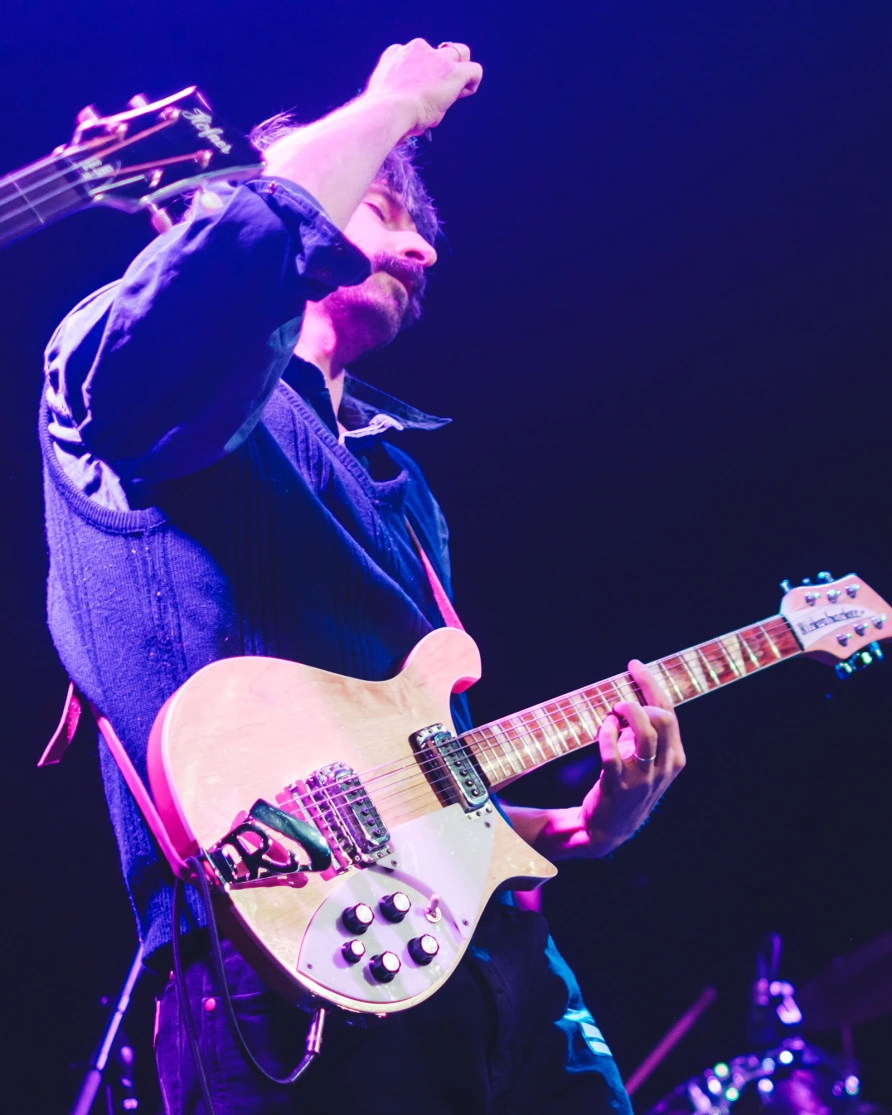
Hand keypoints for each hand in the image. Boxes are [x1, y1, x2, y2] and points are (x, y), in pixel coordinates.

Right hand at [363, 39, 482, 137]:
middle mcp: (417, 49)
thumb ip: (397, 98)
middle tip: (435, 95)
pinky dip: (472, 82)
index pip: (415, 57)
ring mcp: (437, 59)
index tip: (418, 94)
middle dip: (440, 72)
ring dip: (458, 74)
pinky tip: (462, 96)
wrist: (387, 112)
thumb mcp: (383, 101)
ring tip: (450, 96)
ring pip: (459, 54)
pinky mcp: (453, 72)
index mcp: (396, 54)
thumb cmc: (381, 116)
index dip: (421, 76)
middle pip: (438, 54)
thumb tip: (410, 120)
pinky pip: (474, 70)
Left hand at [579, 659, 685, 855]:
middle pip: (663, 718)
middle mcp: (664, 766)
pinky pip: (612, 753)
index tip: (634, 666)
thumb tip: (632, 695)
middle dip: (640, 697)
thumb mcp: (645, 759)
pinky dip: (606, 733)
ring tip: (612, 710)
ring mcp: (643, 778)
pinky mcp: (618, 786)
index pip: (670, 712)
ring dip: (627, 712)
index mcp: (675, 757)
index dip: (651, 684)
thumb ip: (645, 731)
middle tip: (619, 700)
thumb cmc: (627, 784)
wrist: (609, 828)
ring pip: (645, 733)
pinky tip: (603, 726)